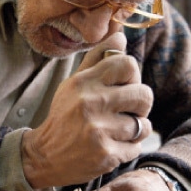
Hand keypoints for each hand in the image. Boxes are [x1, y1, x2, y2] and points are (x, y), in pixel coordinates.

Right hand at [21, 32, 152, 187]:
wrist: (46, 156)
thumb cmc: (65, 115)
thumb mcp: (75, 83)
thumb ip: (98, 58)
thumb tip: (120, 34)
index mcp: (84, 83)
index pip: (128, 64)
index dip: (132, 76)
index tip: (123, 86)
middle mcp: (92, 104)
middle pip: (144, 94)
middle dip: (140, 105)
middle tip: (127, 110)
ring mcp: (100, 131)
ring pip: (143, 124)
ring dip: (135, 129)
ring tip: (117, 130)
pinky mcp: (106, 155)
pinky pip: (137, 147)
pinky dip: (128, 148)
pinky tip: (111, 145)